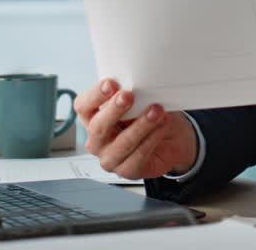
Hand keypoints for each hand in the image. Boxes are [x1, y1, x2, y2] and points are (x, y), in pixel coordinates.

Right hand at [73, 78, 198, 179]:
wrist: (172, 140)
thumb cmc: (149, 116)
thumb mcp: (140, 100)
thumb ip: (132, 94)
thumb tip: (136, 83)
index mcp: (93, 118)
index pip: (83, 106)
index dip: (95, 95)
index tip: (111, 83)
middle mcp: (97, 140)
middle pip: (98, 127)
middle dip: (114, 110)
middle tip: (129, 95)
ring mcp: (110, 158)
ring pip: (121, 143)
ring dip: (140, 125)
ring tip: (156, 110)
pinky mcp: (127, 171)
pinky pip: (138, 156)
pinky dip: (152, 138)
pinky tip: (162, 125)